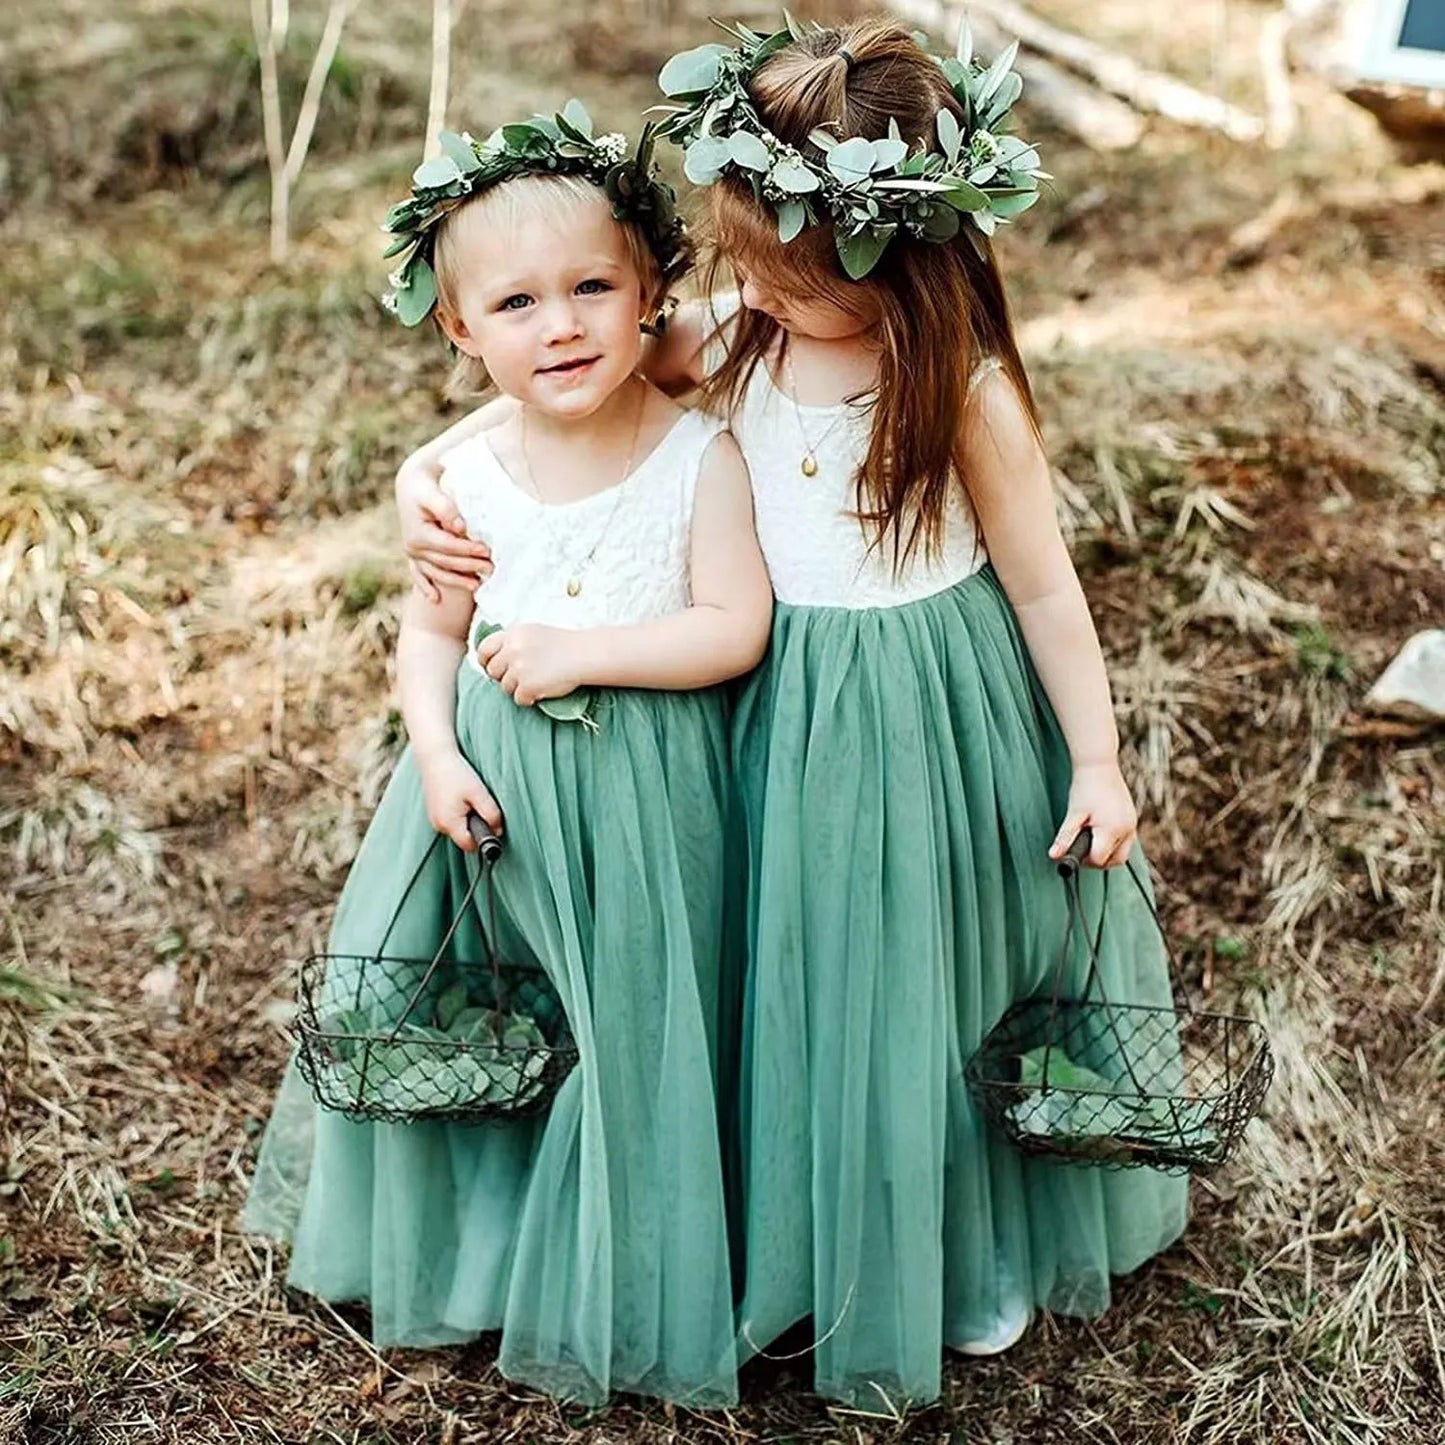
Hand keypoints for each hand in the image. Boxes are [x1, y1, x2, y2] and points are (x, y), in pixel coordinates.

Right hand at [396, 459, 492, 602]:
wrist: (412, 483)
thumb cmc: (425, 486)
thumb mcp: (433, 493)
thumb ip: (446, 509)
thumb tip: (460, 527)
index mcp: (418, 534)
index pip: (448, 547)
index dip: (468, 550)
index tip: (487, 551)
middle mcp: (413, 547)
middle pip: (445, 562)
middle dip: (469, 567)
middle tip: (491, 569)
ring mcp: (413, 553)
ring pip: (436, 572)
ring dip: (456, 581)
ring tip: (477, 586)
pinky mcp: (414, 555)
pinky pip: (419, 575)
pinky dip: (426, 587)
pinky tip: (435, 599)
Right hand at [417, 748, 503, 847]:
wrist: (435, 757)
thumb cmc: (457, 773)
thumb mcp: (479, 793)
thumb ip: (491, 814)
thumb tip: (498, 831)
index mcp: (449, 823)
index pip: (470, 846)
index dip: (484, 838)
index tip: (492, 824)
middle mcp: (439, 825)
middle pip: (464, 838)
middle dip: (476, 826)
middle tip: (480, 805)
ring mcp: (434, 819)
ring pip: (458, 829)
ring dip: (467, 819)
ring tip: (469, 798)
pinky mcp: (434, 812)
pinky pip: (451, 820)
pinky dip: (459, 813)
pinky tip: (460, 796)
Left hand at [477, 625, 586, 706]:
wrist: (584, 655)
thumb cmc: (563, 645)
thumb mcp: (534, 633)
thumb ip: (513, 642)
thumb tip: (496, 658)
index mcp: (513, 634)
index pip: (484, 649)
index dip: (486, 661)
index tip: (493, 667)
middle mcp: (512, 649)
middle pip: (493, 671)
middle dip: (504, 677)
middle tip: (519, 678)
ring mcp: (519, 668)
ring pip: (505, 687)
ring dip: (518, 688)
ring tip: (537, 682)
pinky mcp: (528, 685)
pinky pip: (519, 699)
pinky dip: (529, 698)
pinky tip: (542, 691)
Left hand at [1049, 760, 1137, 867]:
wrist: (1099, 765)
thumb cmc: (1084, 788)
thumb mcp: (1073, 814)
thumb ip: (1064, 838)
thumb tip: (1053, 857)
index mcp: (1112, 830)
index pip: (1099, 860)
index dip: (1084, 860)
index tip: (1073, 849)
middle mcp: (1127, 830)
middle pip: (1115, 861)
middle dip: (1098, 860)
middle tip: (1081, 846)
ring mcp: (1132, 824)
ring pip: (1122, 852)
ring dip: (1107, 851)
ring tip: (1090, 836)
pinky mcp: (1133, 819)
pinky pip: (1126, 840)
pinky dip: (1113, 842)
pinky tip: (1099, 830)